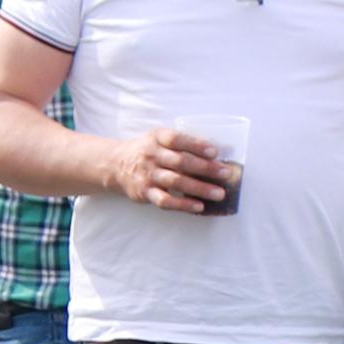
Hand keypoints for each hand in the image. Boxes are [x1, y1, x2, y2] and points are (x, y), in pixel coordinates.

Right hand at [110, 128, 235, 212]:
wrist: (116, 164)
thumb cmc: (148, 151)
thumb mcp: (159, 139)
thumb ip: (181, 144)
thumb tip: (214, 154)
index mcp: (157, 138)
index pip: (177, 140)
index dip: (196, 145)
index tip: (215, 152)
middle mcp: (151, 155)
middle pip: (180, 162)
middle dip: (205, 168)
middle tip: (226, 174)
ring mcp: (148, 175)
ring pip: (176, 182)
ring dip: (200, 188)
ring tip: (219, 193)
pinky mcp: (145, 193)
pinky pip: (165, 201)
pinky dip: (183, 205)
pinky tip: (199, 206)